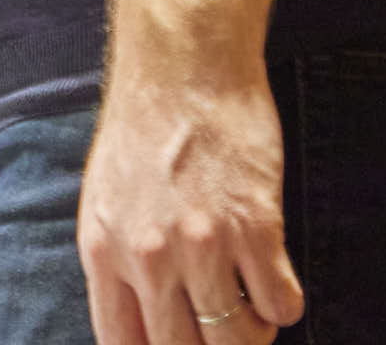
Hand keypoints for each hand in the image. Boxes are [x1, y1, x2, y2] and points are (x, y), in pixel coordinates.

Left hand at [78, 66, 300, 344]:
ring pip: (237, 339)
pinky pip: (281, 305)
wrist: (182, 68)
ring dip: (251, 334)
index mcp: (102, 252)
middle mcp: (147, 259)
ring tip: (253, 311)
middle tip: (224, 334)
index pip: (122, 344)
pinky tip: (275, 280)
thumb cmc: (142, 128)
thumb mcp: (105, 198)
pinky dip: (283, 304)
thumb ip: (119, 259)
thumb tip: (142, 315)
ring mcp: (202, 247)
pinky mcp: (255, 229)